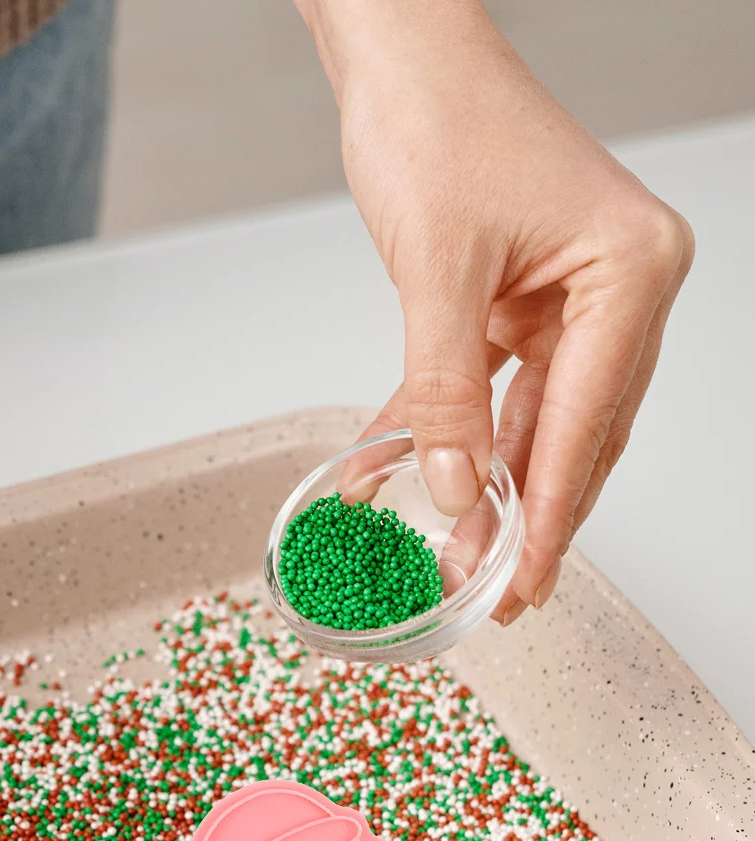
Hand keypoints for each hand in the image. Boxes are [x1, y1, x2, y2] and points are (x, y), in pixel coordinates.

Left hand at [301, 0, 693, 618]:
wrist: (404, 58)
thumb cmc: (438, 125)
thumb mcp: (436, 273)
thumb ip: (442, 391)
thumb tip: (452, 491)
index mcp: (631, 272)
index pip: (587, 423)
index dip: (549, 515)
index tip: (521, 584)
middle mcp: (617, 288)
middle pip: (573, 434)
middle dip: (526, 518)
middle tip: (493, 596)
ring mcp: (570, 297)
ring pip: (530, 422)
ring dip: (485, 487)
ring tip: (453, 560)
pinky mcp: (518, 301)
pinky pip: (485, 389)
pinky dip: (441, 431)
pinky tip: (395, 475)